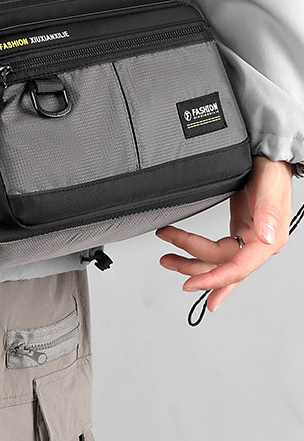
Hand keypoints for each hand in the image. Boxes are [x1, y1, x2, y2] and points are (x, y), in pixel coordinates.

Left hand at [155, 155, 292, 314]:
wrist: (270, 157)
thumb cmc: (272, 170)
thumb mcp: (270, 185)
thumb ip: (269, 211)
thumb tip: (265, 238)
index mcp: (269, 239)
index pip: (239, 267)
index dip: (214, 278)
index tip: (191, 284)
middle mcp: (259, 243)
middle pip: (222, 265)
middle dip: (193, 265)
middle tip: (167, 259)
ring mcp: (249, 239)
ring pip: (218, 260)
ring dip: (192, 262)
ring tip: (168, 257)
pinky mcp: (240, 231)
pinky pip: (221, 254)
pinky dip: (208, 264)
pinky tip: (198, 276)